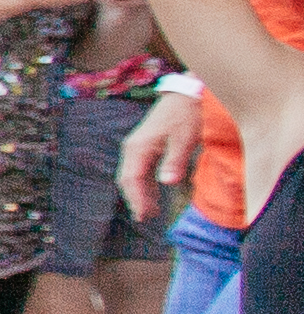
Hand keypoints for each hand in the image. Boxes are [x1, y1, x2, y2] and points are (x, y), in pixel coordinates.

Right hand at [119, 84, 200, 221]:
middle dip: (136, 199)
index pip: (132, 179)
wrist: (184, 95)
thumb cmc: (185, 115)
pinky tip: (153, 192)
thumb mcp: (184, 139)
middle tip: (146, 218)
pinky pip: (139, 169)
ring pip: (132, 176)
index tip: (145, 215)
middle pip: (127, 180)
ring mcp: (137, 147)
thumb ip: (174, 161)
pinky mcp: (144, 145)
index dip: (137, 199)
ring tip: (150, 210)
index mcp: (139, 148)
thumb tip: (167, 183)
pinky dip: (144, 183)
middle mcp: (133, 148)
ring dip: (140, 193)